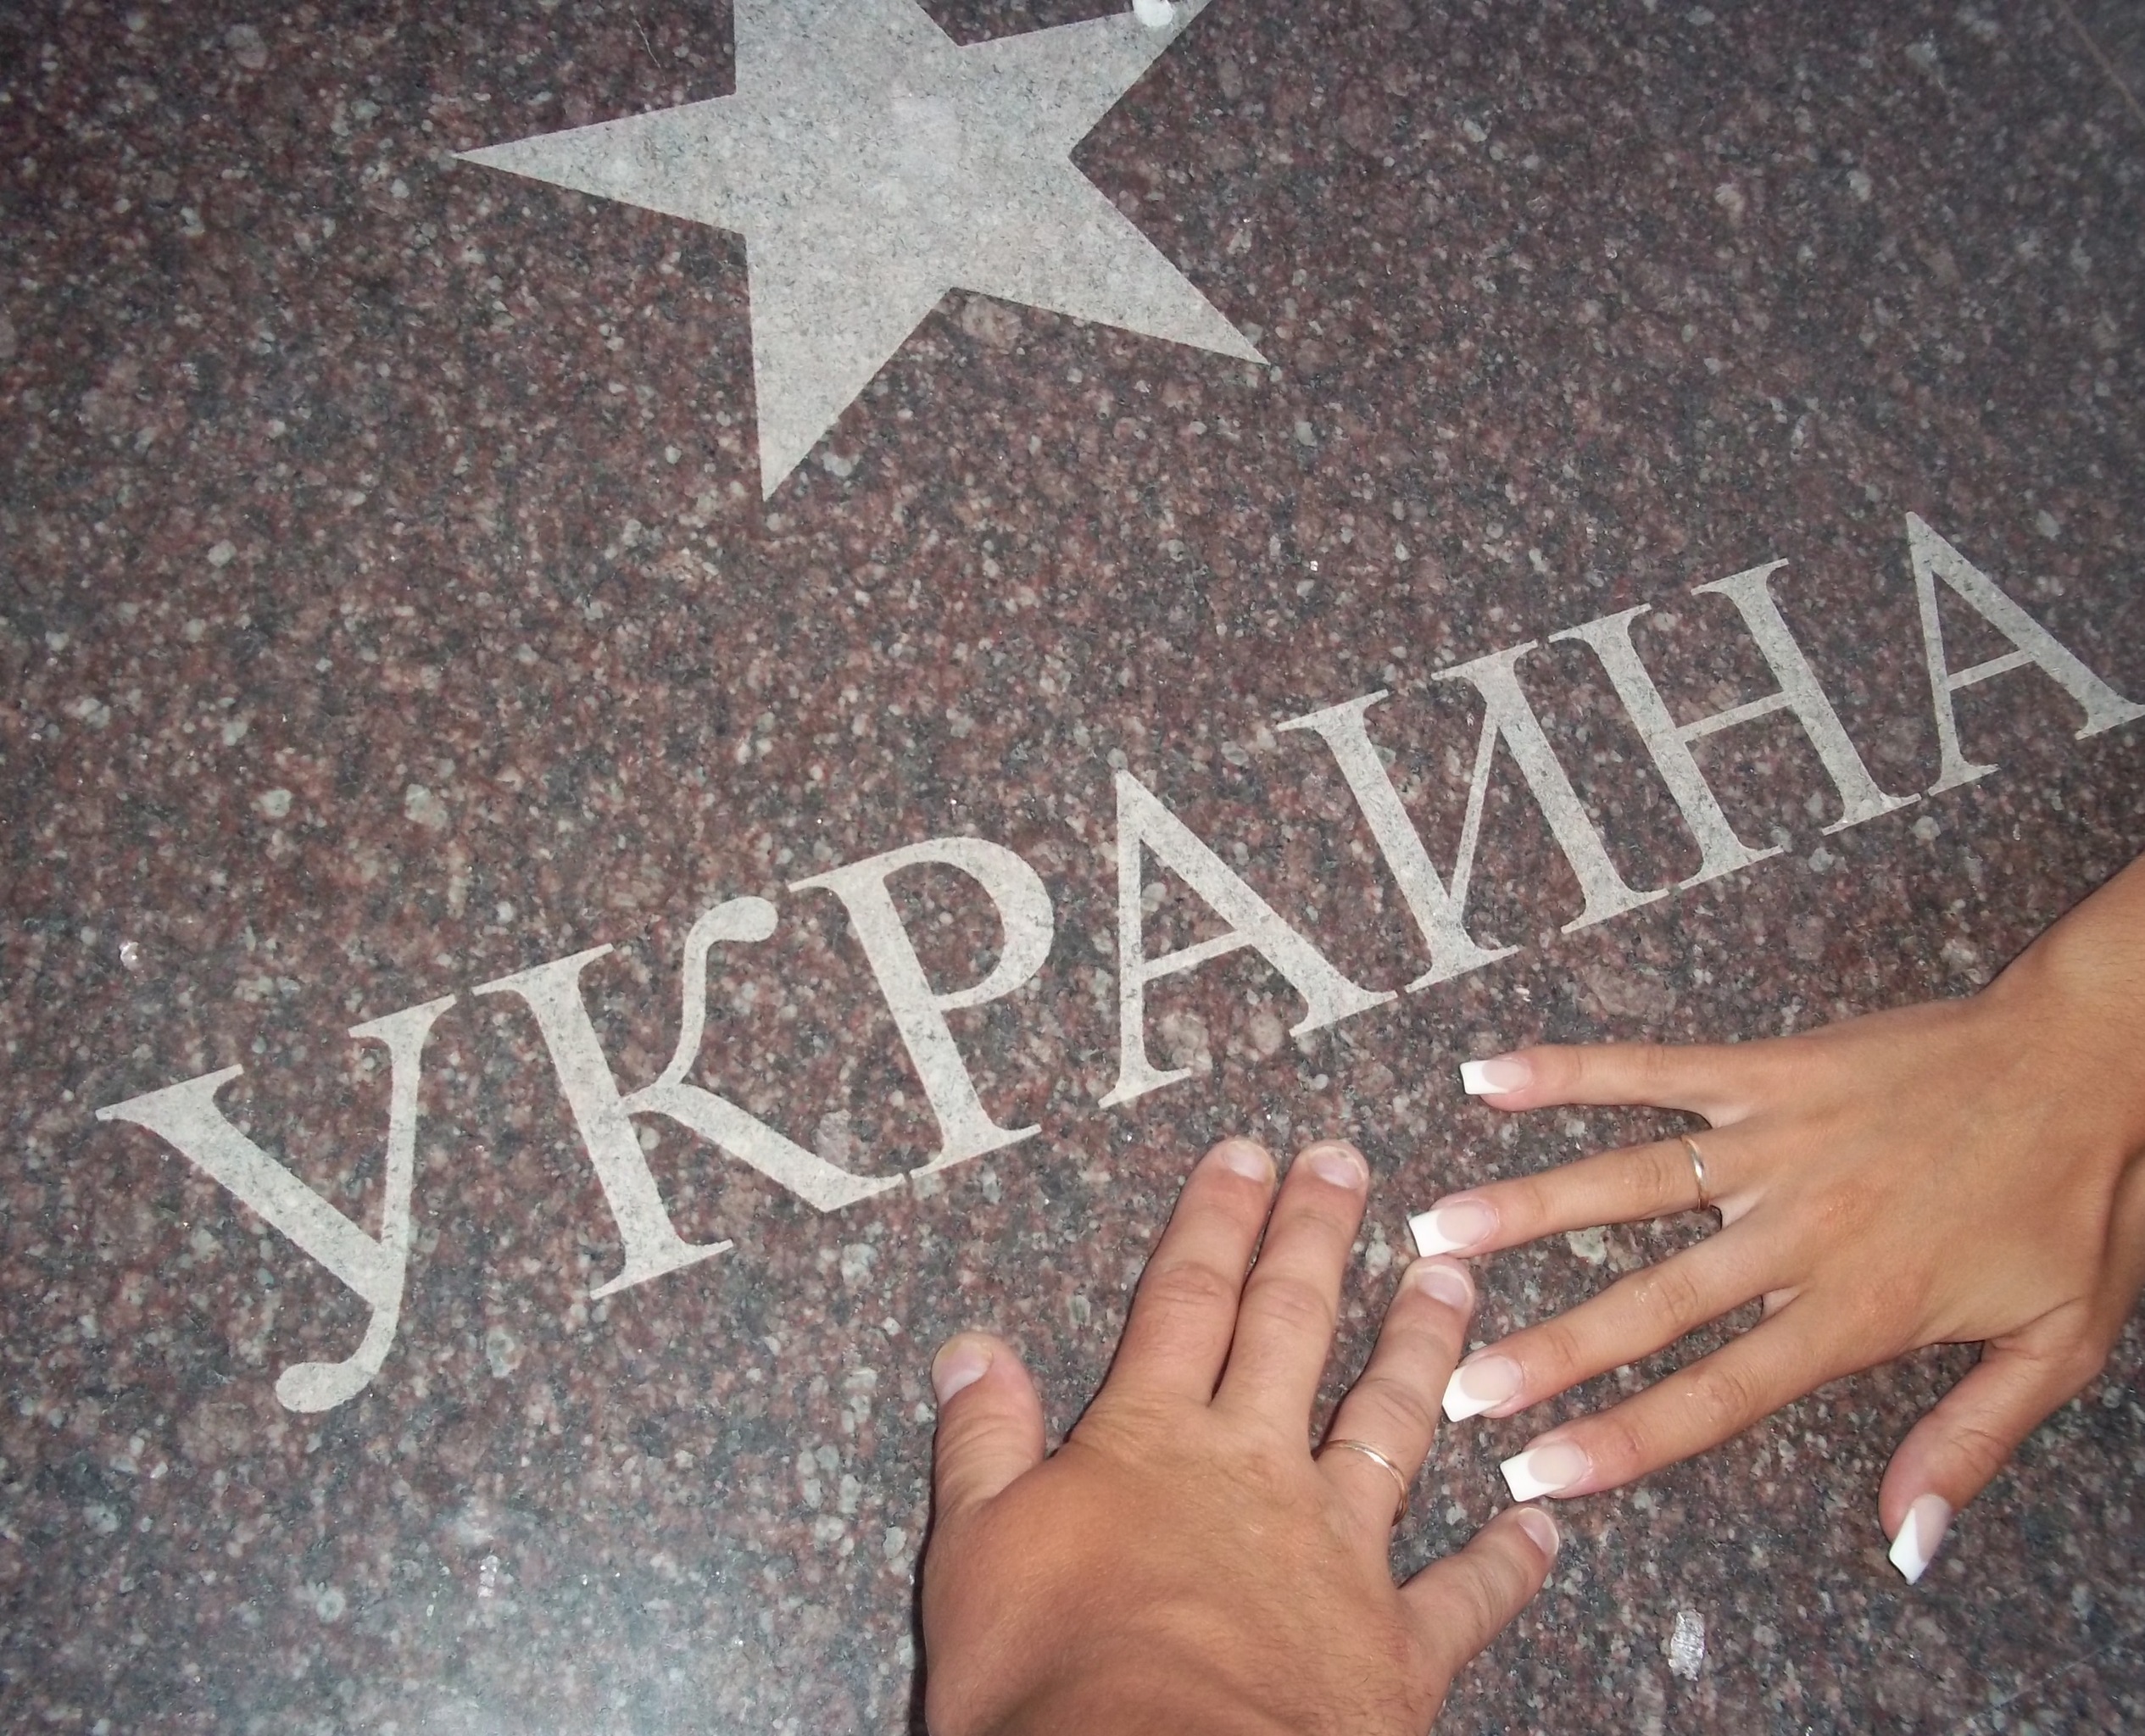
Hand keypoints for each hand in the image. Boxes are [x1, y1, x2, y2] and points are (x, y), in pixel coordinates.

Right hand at [919, 1138, 1559, 1735]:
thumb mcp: (976, 1551)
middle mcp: (1256, 1470)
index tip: (1246, 1154)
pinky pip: (1467, 1593)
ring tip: (1452, 1279)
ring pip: (1391, 1423)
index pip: (1186, 1302)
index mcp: (1152, 1441)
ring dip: (1422, 1347)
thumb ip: (982, 1443)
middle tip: (1348, 1163)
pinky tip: (1541, 1521)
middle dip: (1315, 1239)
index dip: (1214, 1223)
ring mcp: (1338, 1552)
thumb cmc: (1051, 1680)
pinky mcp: (1396, 1647)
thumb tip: (972, 1345)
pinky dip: (1508, 1560)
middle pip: (1291, 1328)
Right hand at [1414, 856, 2144, 1582]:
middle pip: (1652, 1300)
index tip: (1538, 1473)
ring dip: (1527, 1209)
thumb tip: (1904, 1543)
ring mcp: (1776, 1140)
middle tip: (1459, 1384)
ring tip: (1439, 1233)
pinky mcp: (1768, 1069)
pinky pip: (1654, 1069)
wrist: (2093, 1059)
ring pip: (1630, 1182)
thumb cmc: (2074, 1204)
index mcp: (1859, 1308)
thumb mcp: (2056, 1345)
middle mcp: (1800, 1229)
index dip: (1624, 1436)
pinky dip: (1569, 1071)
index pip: (1720, 1391)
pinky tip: (1488, 1077)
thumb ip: (1969, 1444)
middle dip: (1549, 1349)